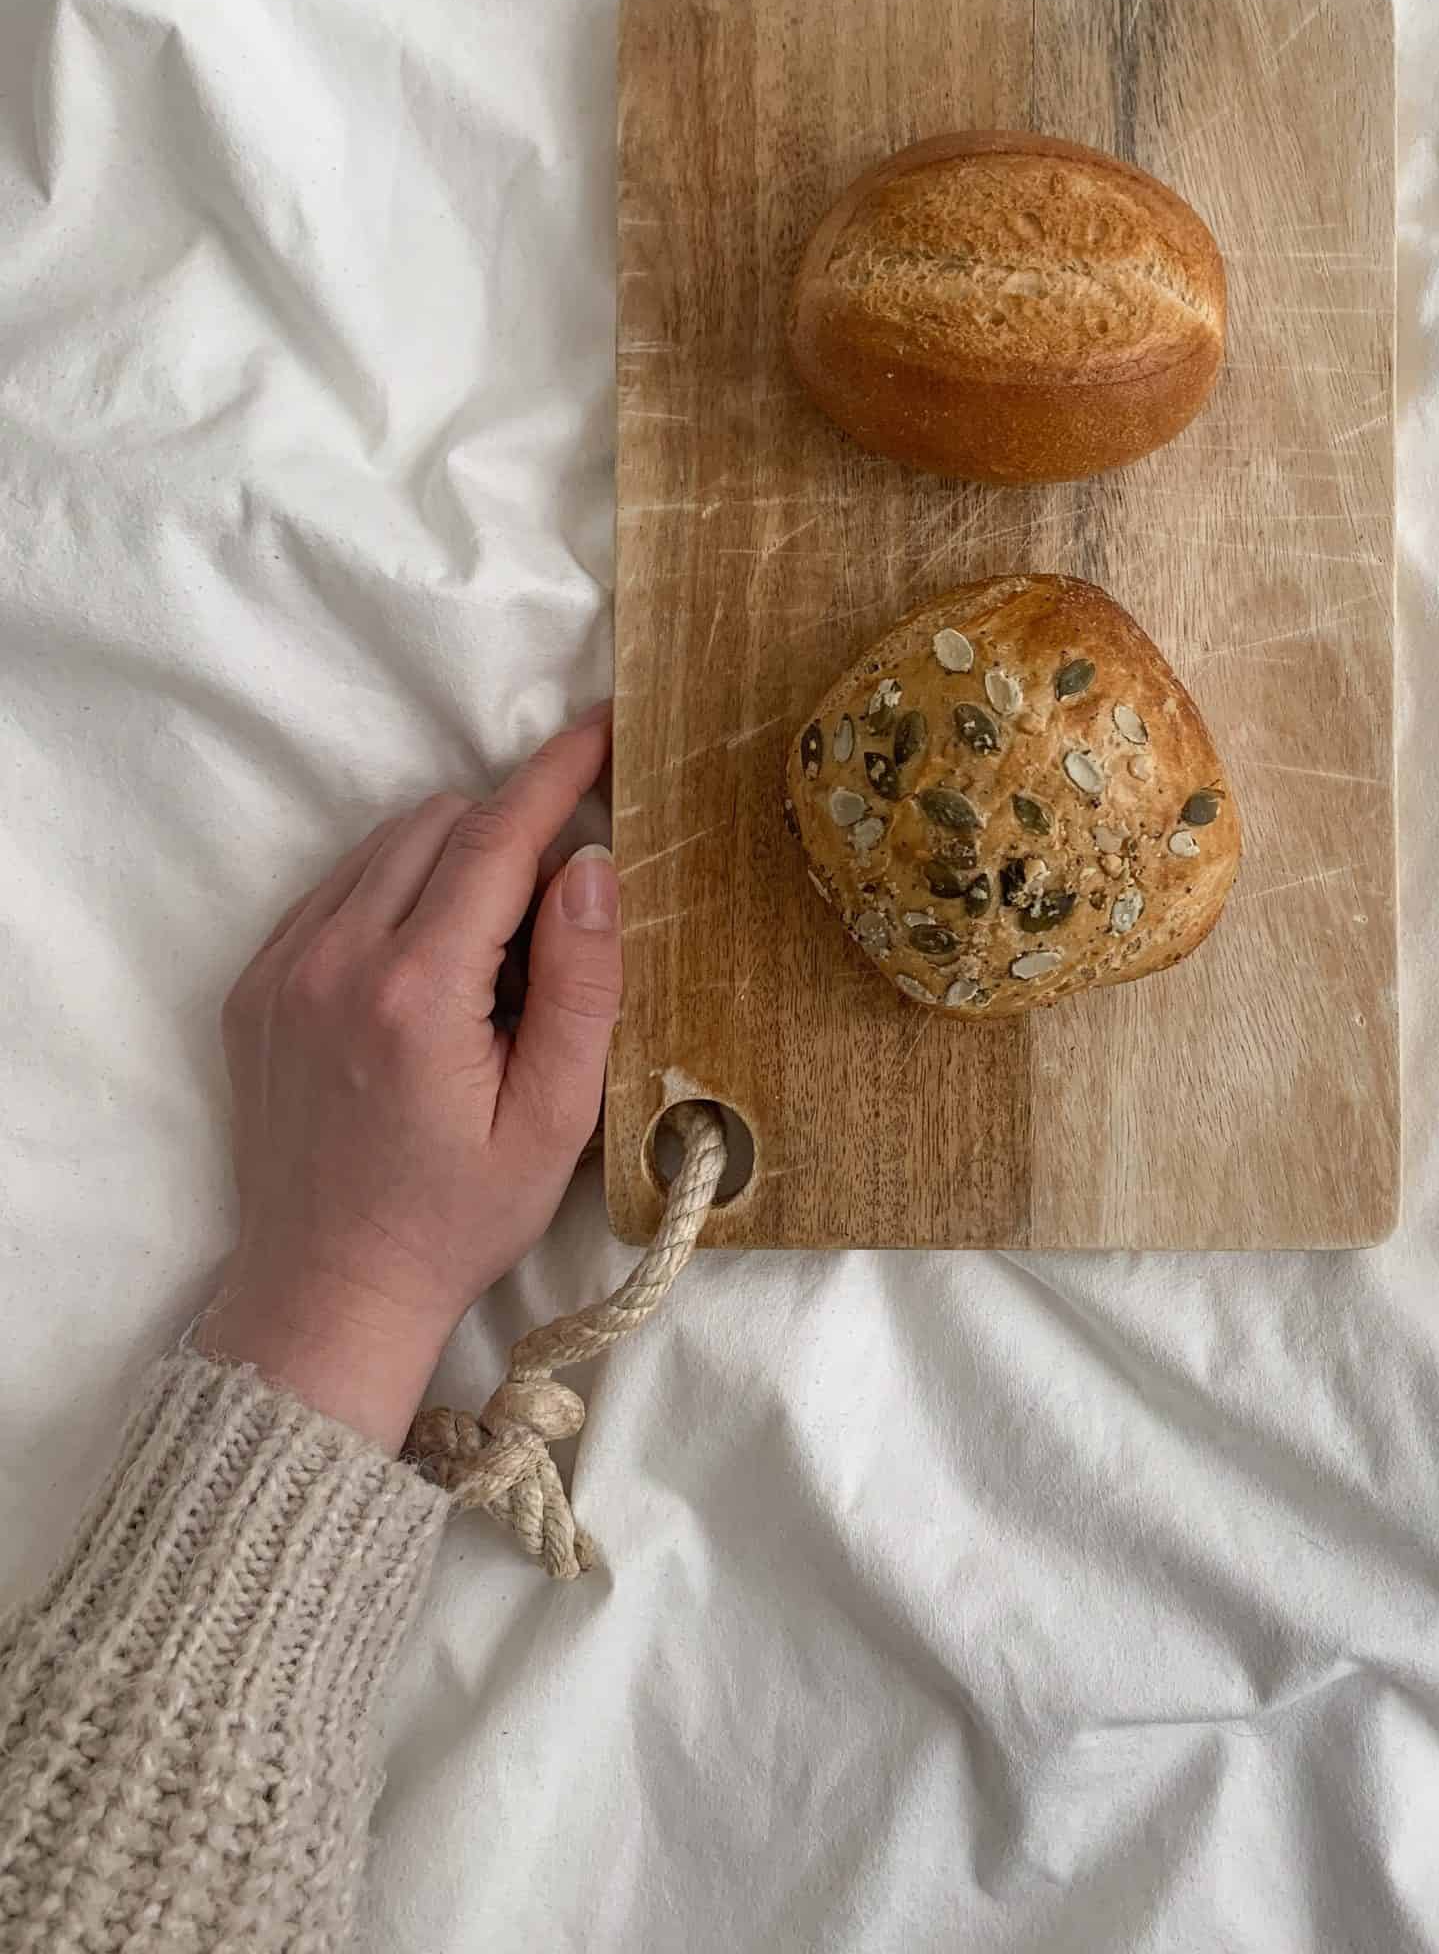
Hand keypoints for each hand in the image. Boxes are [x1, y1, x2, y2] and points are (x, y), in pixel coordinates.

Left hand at [198, 708, 622, 1452]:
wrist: (328, 1293)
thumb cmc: (457, 1218)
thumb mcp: (555, 1118)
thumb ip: (581, 985)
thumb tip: (591, 863)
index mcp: (416, 993)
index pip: (495, 836)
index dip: (557, 771)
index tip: (605, 724)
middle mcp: (333, 962)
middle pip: (437, 823)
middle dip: (509, 829)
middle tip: (556, 905)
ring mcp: (281, 971)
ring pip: (383, 846)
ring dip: (449, 858)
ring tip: (491, 950)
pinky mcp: (254, 987)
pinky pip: (335, 889)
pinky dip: (392, 893)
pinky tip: (427, 964)